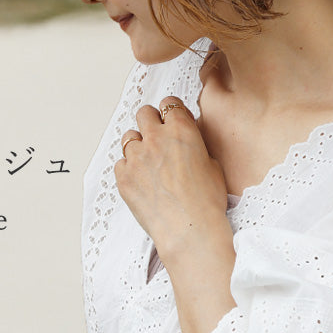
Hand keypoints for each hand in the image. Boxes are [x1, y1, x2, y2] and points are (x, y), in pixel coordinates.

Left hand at [115, 95, 229, 258]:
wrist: (190, 229)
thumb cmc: (206, 201)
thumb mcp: (212, 163)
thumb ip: (194, 145)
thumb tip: (187, 143)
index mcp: (181, 130)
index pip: (169, 103)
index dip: (171, 111)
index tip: (171, 118)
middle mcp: (156, 138)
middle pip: (144, 112)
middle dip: (151, 121)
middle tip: (157, 135)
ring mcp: (137, 157)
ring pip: (128, 137)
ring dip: (138, 144)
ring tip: (148, 161)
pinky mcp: (123, 177)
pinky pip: (121, 163)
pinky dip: (129, 168)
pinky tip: (142, 180)